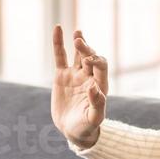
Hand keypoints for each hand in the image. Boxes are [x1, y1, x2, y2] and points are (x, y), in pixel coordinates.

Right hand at [51, 24, 107, 148]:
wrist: (73, 130)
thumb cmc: (87, 127)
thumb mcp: (94, 119)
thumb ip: (97, 104)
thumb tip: (94, 88)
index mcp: (100, 85)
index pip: (101, 67)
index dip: (96, 61)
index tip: (88, 61)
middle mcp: (89, 77)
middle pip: (90, 57)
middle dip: (86, 49)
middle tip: (79, 41)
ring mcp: (75, 74)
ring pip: (78, 54)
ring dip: (79, 42)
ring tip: (78, 33)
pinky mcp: (62, 75)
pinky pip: (60, 56)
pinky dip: (59, 43)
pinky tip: (58, 28)